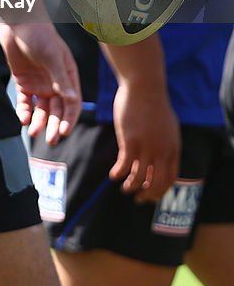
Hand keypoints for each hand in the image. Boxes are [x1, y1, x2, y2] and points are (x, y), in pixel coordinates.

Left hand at [0, 21, 81, 143]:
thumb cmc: (40, 35)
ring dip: (38, 121)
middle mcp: (55, 83)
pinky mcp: (24, 82)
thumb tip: (73, 100)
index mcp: (68, 76)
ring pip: (41, 109)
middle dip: (54, 125)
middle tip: (50, 140)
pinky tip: (22, 119)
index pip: (72, 103)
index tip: (63, 132)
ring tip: (33, 131)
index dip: (69, 119)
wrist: (18, 22)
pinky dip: (24, 112)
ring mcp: (39, 84)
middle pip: (57, 110)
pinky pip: (25, 102)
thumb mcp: (52, 56)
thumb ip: (61, 78)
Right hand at [110, 80, 179, 202]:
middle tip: (138, 199)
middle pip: (156, 183)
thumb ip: (165, 144)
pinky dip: (118, 174)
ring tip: (124, 187)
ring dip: (130, 187)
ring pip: (138, 178)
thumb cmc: (153, 103)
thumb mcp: (167, 127)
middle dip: (147, 195)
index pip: (169, 178)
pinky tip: (113, 174)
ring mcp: (146, 147)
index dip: (159, 190)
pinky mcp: (130, 141)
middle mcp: (162, 151)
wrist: (144, 87)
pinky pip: (124, 166)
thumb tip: (158, 157)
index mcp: (172, 148)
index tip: (151, 194)